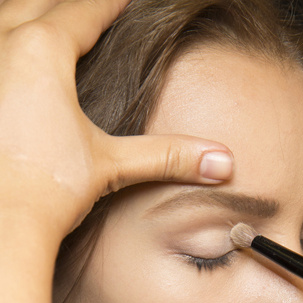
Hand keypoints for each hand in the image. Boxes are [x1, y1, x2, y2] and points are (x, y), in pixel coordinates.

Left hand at [0, 0, 233, 237]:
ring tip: (43, 21)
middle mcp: (2, 47)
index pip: (84, 12)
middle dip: (66, 5)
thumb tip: (223, 162)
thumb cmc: (47, 190)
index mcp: (41, 52)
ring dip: (25, 15)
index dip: (110, 3)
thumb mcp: (112, 165)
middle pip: (35, 2)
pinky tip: (11, 62)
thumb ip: (168, 156)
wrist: (1, 224)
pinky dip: (4, 45)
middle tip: (91, 9)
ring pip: (2, 17)